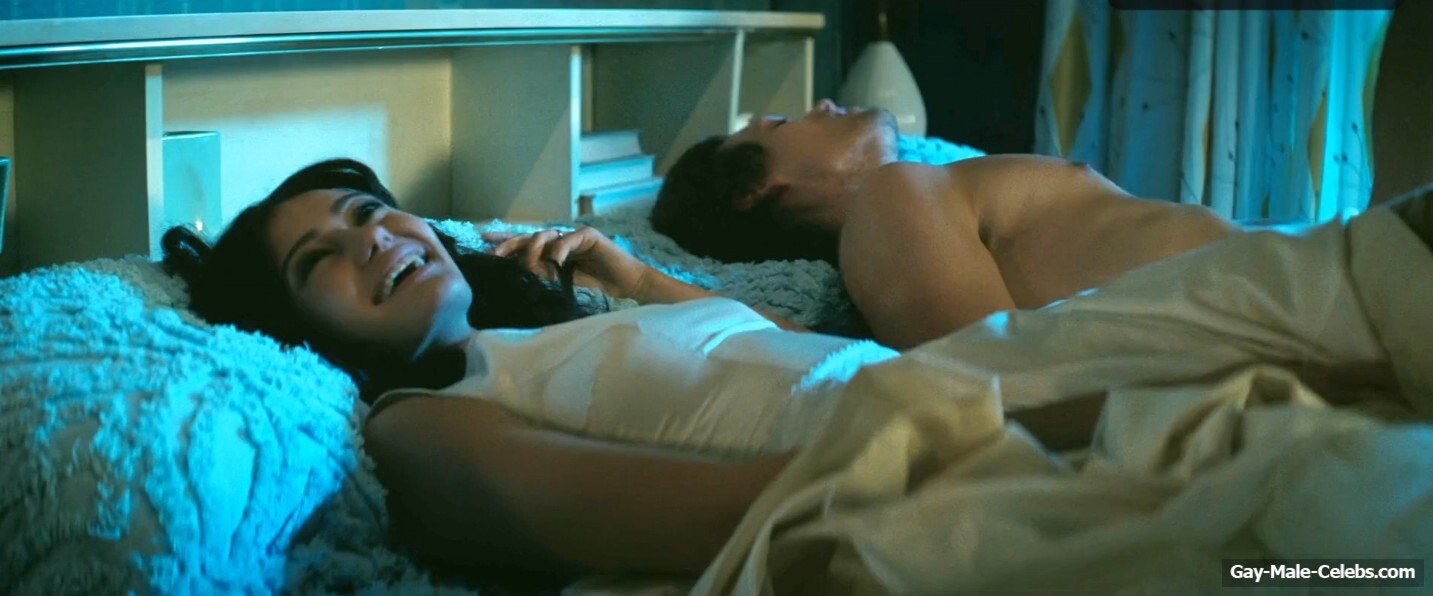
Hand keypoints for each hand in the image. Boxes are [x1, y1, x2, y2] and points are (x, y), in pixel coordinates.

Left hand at [482, 226, 652, 299]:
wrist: (628, 283)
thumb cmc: (599, 283)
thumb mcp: (565, 281)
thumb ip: (546, 274)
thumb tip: (524, 271)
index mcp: (555, 249)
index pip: (526, 243)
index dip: (506, 242)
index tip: (484, 245)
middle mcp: (562, 238)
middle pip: (530, 235)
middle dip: (510, 242)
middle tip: (492, 251)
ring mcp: (575, 235)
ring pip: (546, 236)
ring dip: (534, 250)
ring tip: (528, 266)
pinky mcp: (590, 236)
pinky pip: (569, 239)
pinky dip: (560, 250)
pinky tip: (555, 262)